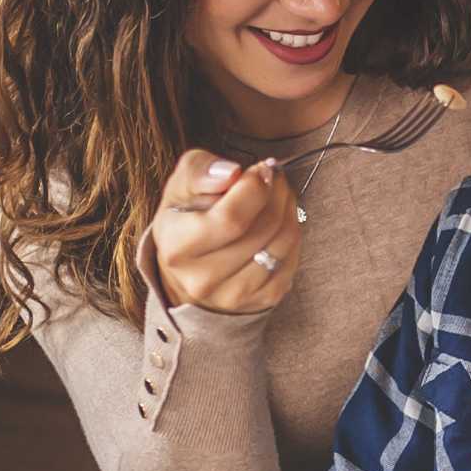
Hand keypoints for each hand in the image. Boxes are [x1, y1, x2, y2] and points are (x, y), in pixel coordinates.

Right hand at [149, 152, 307, 315]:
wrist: (189, 269)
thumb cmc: (186, 219)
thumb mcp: (181, 186)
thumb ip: (201, 171)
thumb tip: (232, 173)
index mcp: (178, 248)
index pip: (231, 218)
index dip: (255, 187)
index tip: (260, 169)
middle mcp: (203, 279)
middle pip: (264, 228)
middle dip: (276, 192)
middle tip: (272, 177)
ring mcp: (235, 295)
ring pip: (283, 241)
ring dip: (288, 209)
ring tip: (277, 194)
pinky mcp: (262, 300)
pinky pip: (292, 258)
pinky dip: (292, 233)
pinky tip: (278, 221)